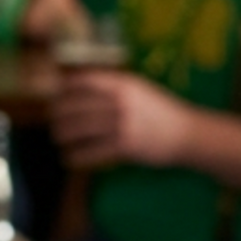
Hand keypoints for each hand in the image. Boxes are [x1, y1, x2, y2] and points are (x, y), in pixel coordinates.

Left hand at [52, 69, 195, 169]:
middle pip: (76, 105)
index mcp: (122, 84)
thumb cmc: (160, 110)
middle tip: (52, 120)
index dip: (64, 89)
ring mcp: (122, 124)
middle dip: (59, 114)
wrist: (188, 133)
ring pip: (80, 128)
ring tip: (58, 138)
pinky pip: (93, 151)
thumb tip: (76, 85)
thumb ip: (112, 86)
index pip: (82, 81)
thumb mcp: (139, 89)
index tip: (55, 95)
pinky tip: (69, 158)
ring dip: (64, 135)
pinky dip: (77, 156)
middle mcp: (120, 101)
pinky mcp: (126, 146)